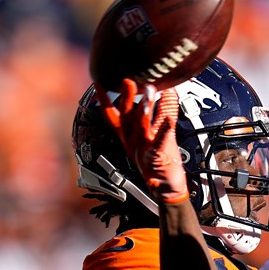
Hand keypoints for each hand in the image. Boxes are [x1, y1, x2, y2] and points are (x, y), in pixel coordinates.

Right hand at [95, 79, 187, 203]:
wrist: (167, 189)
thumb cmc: (160, 163)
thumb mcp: (155, 137)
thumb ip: (159, 115)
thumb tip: (165, 93)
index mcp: (130, 137)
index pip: (114, 116)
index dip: (105, 100)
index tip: (99, 83)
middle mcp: (134, 142)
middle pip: (127, 117)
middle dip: (126, 97)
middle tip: (127, 80)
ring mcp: (145, 149)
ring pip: (142, 126)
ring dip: (145, 108)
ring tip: (150, 92)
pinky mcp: (158, 156)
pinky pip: (160, 142)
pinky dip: (164, 131)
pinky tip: (169, 121)